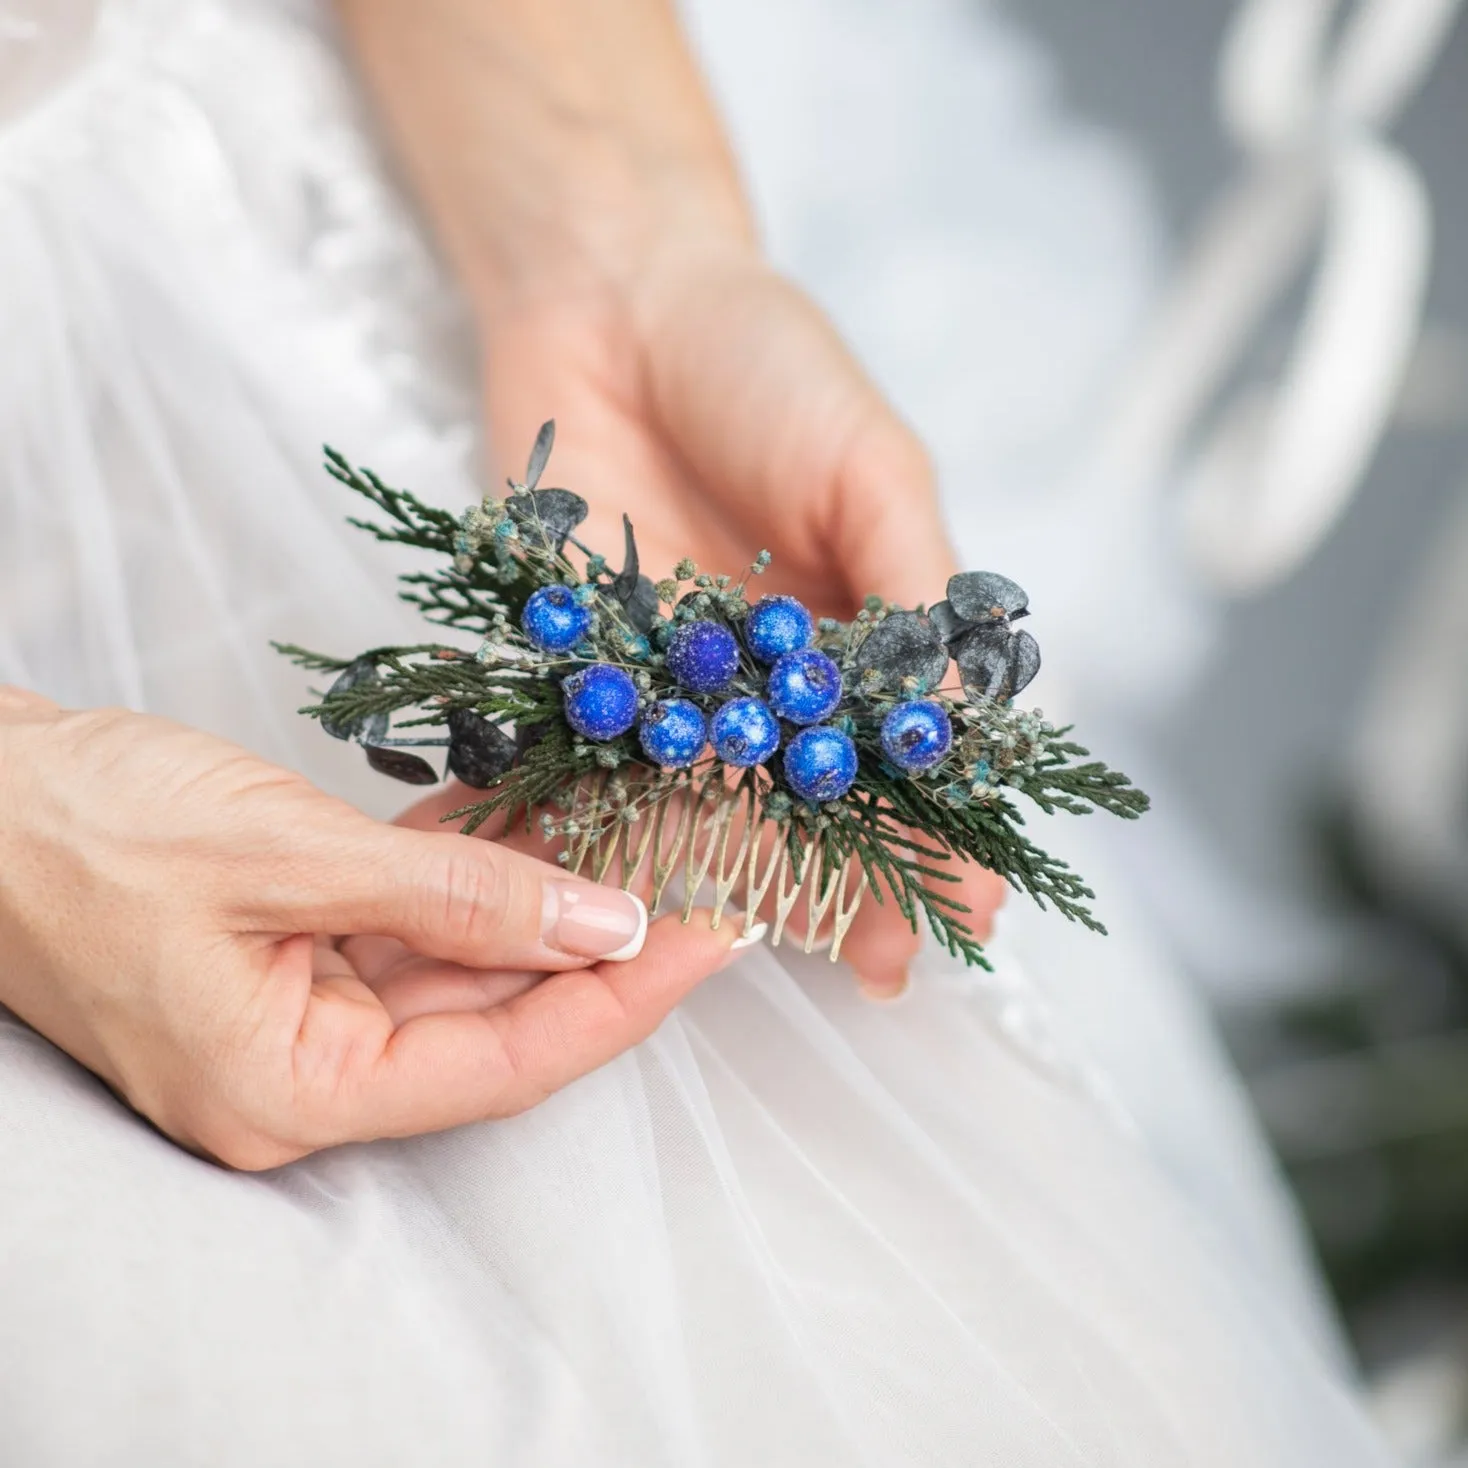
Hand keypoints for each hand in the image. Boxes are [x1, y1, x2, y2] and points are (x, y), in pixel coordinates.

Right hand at [0, 688, 750, 1167]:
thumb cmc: (81, 832)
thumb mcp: (286, 858)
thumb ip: (455, 896)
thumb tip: (601, 922)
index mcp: (292, 1089)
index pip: (508, 1061)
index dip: (623, 999)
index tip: (713, 934)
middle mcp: (305, 1066)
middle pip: (496, 1009)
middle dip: (600, 933)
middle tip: (697, 863)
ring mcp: (298, 1003)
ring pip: (462, 954)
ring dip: (545, 890)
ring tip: (640, 827)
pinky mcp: (291, 943)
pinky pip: (410, 914)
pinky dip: (474, 866)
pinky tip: (540, 817)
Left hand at [336, 0, 1007, 991]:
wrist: (614, 296)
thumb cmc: (764, 361)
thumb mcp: (867, 465)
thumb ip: (909, 584)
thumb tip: (958, 712)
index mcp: (861, 632)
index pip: (914, 752)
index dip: (947, 828)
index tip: (974, 906)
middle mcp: (776, 674)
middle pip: (821, 799)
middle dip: (857, 879)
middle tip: (881, 963)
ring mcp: (683, 682)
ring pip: (717, 800)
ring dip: (744, 873)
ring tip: (774, 943)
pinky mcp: (590, 669)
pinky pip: (603, 756)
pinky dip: (612, 815)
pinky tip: (637, 878)